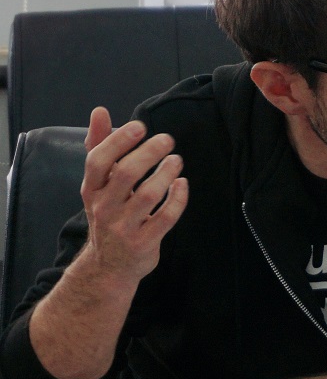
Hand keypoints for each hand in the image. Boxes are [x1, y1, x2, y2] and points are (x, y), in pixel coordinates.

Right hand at [80, 107, 188, 283]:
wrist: (107, 266)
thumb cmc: (108, 213)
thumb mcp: (99, 184)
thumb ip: (101, 146)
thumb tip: (100, 111)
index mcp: (92, 190)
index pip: (98, 161)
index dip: (118, 141)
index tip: (140, 127)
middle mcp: (104, 208)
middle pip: (126, 174)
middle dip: (149, 153)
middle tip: (168, 139)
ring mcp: (124, 227)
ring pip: (148, 196)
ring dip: (166, 174)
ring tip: (176, 160)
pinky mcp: (144, 242)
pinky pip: (165, 217)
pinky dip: (177, 199)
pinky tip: (182, 184)